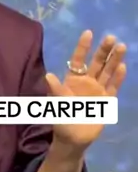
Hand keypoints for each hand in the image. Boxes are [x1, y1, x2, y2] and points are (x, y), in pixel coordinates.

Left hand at [45, 30, 126, 149]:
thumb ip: (56, 90)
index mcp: (73, 80)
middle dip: (103, 50)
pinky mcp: (106, 100)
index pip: (78, 60)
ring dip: (114, 60)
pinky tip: (123, 67)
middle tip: (111, 37)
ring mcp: (98, 90)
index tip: (88, 33)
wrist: (73, 138)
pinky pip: (113, 86)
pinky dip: (118, 77)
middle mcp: (86, 81)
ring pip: (107, 71)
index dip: (83, 47)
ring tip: (121, 47)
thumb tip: (48, 75)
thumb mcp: (58, 104)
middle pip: (96, 62)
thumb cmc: (62, 120)